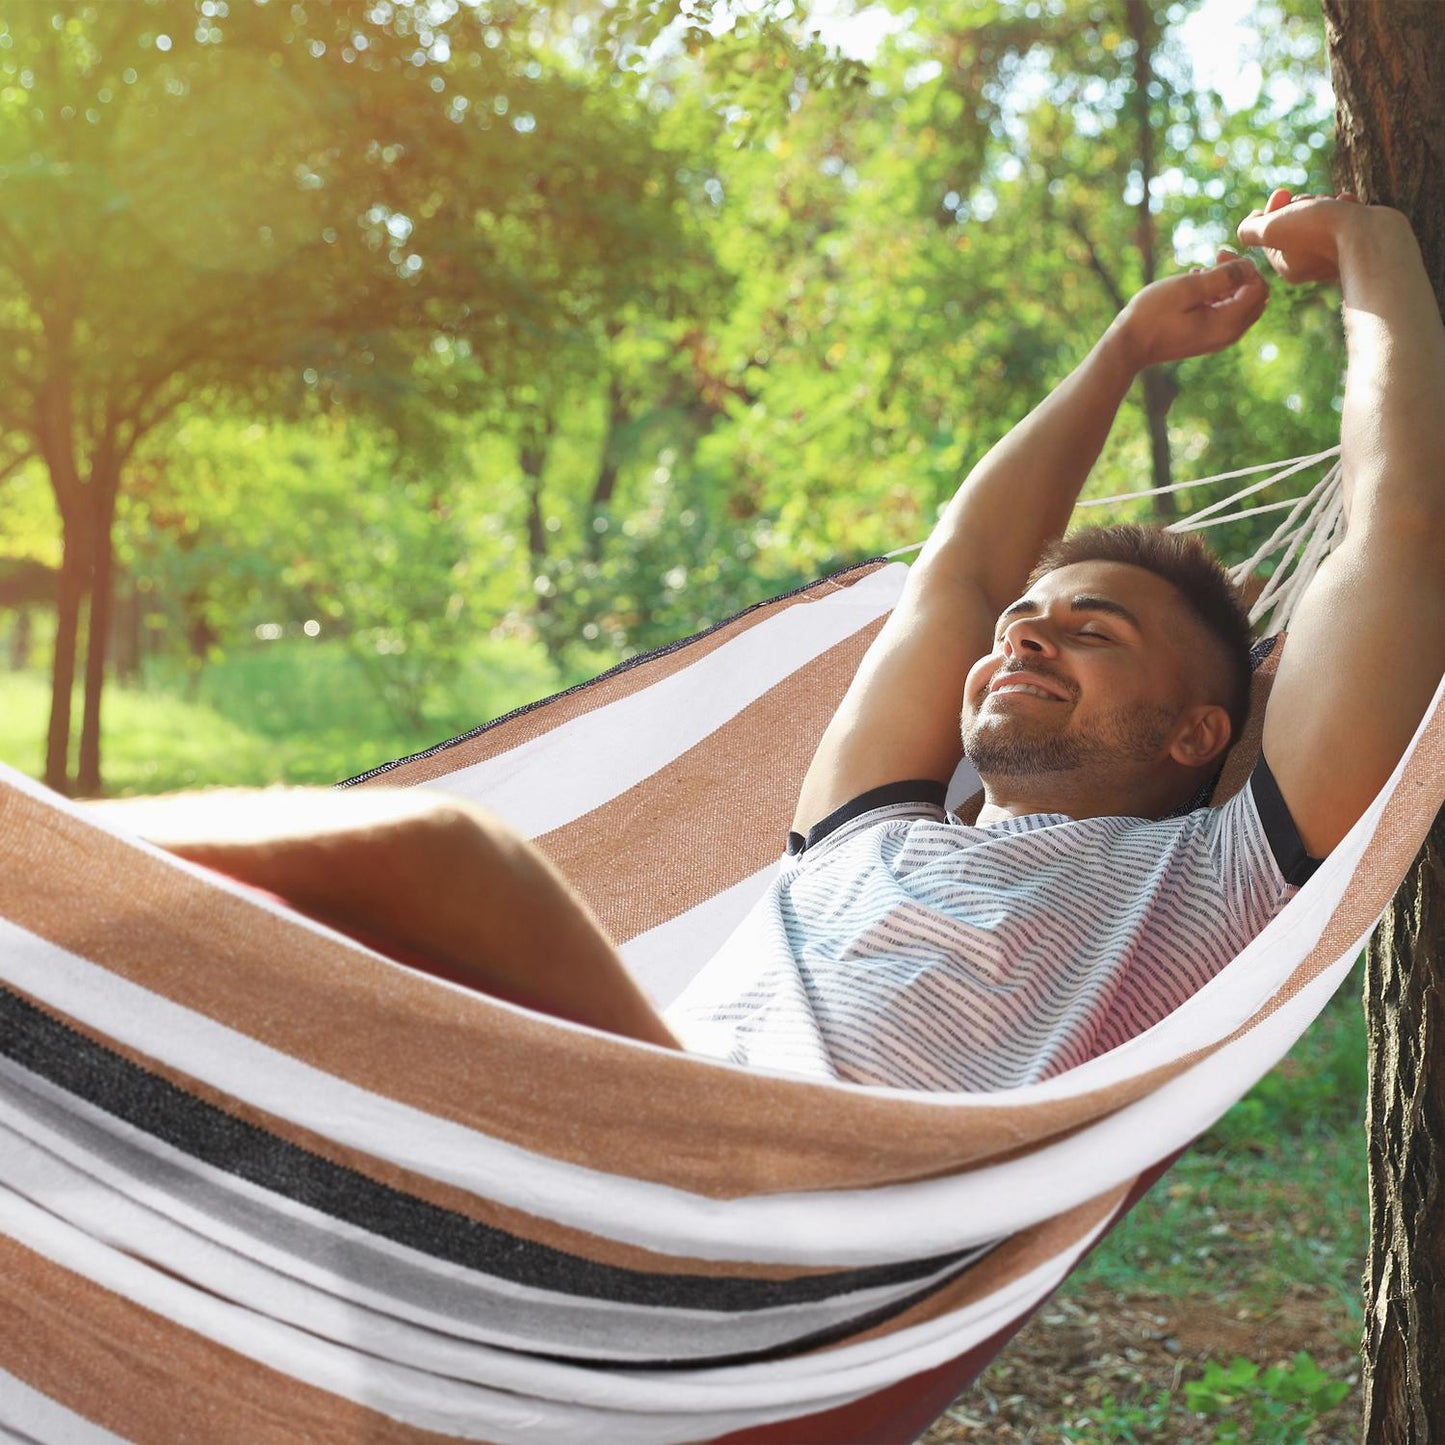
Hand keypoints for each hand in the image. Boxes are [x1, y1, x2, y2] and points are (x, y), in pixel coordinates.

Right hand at [1116, 249, 1268, 369]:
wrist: (1128, 346)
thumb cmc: (1152, 315)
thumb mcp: (1188, 288)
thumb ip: (1223, 276)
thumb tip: (1248, 266)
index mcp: (1227, 323)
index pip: (1258, 288)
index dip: (1246, 266)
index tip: (1219, 254)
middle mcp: (1229, 334)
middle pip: (1256, 297)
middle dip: (1242, 274)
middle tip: (1217, 259)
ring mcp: (1219, 338)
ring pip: (1243, 304)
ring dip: (1229, 284)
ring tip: (1200, 272)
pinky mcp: (1208, 338)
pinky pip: (1227, 312)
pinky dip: (1219, 296)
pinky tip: (1196, 287)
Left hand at [1236, 187, 1375, 283]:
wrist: (1372, 235)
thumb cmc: (1320, 232)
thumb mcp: (1271, 229)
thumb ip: (1251, 229)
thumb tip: (1250, 222)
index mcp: (1287, 265)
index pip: (1270, 230)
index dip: (1273, 207)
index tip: (1281, 195)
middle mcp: (1310, 263)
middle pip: (1295, 221)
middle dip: (1301, 203)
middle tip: (1309, 202)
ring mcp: (1337, 251)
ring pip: (1321, 215)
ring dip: (1324, 201)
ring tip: (1334, 203)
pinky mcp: (1359, 239)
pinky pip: (1346, 215)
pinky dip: (1345, 204)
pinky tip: (1348, 203)